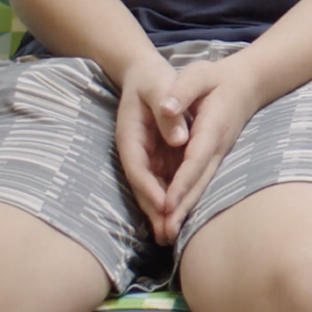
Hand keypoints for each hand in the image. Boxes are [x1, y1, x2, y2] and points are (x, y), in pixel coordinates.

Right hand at [113, 55, 185, 241]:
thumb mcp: (159, 85)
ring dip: (159, 212)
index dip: (149, 188)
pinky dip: (168, 200)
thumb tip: (180, 139)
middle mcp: (135, 150)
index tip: (163, 206)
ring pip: (151, 189)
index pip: (138, 167)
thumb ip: (167, 110)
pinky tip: (176, 218)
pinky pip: (161, 182)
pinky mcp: (156, 157)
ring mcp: (144, 156)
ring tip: (170, 237)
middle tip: (167, 235)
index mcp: (131, 135)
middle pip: (142, 186)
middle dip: (153, 211)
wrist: (145, 74)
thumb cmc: (153, 78)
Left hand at [114, 53, 272, 244]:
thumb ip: (182, 90)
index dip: (183, 181)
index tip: (168, 202)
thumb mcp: (198, 74)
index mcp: (212, 126)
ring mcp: (218, 155)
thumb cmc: (217, 78)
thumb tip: (165, 108)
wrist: (247, 83)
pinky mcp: (214, 159)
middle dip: (183, 207)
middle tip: (167, 232)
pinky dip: (188, 202)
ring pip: (201, 186)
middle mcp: (217, 146)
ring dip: (186, 211)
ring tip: (168, 235)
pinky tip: (175, 219)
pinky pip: (200, 183)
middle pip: (200, 181)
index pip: (196, 158)